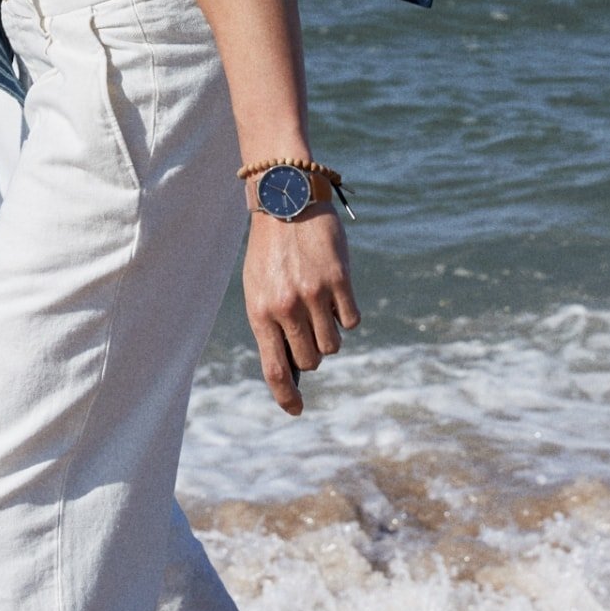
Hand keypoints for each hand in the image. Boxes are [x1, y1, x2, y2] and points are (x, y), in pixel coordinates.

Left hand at [244, 205, 360, 415]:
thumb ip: (272, 323)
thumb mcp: (258, 286)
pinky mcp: (339, 281)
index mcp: (260, 312)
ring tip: (321, 309)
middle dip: (312, 354)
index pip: (274, 367)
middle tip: (308, 330)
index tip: (295, 410)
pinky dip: (346, 315)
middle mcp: (285, 307)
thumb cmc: (270, 250)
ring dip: (330, 335)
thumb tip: (294, 363)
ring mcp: (313, 295)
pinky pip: (351, 321)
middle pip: (310, 360)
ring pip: (333, 345)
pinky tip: (336, 294)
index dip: (286, 395)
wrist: (286, 200)